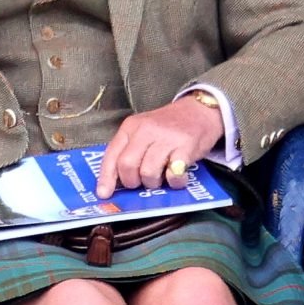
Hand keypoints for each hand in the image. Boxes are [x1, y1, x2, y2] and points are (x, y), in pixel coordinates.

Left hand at [95, 97, 222, 198]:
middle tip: (141, 183)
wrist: (199, 111)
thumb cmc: (168, 126)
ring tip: (161, 178)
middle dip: (131, 182)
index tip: (104, 194)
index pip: (112, 155)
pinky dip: (174, 182)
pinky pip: (173, 174)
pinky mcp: (186, 146)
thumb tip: (116, 181)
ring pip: (148, 172)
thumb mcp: (142, 131)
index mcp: (130, 127)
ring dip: (153, 183)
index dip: (106, 178)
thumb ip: (129, 150)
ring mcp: (166, 138)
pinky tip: (176, 177)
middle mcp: (145, 130)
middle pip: (127, 165)